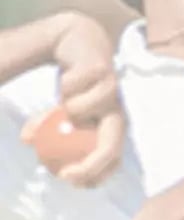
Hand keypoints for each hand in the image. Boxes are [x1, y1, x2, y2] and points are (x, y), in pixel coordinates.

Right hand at [28, 13, 125, 186]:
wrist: (72, 39)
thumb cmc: (66, 82)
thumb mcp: (54, 115)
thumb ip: (49, 133)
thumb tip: (33, 147)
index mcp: (106, 123)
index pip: (112, 158)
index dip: (96, 174)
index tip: (68, 180)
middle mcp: (113, 110)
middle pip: (112, 144)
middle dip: (92, 163)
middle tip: (66, 175)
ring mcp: (111, 88)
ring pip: (87, 111)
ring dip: (65, 112)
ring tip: (54, 106)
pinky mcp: (103, 66)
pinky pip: (77, 85)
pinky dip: (67, 85)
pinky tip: (65, 75)